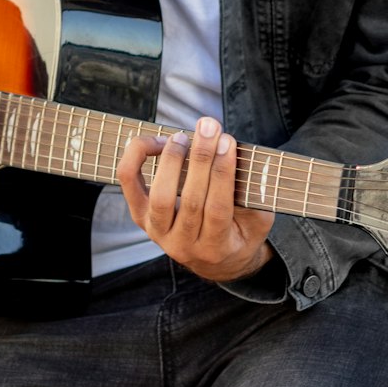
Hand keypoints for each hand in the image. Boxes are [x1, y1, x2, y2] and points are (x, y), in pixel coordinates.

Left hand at [118, 116, 273, 282]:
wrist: (213, 260)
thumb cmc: (238, 233)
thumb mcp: (258, 223)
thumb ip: (255, 198)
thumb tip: (242, 160)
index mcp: (215, 248)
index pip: (218, 209)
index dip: (223, 173)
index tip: (228, 142)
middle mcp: (182, 246)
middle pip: (190, 200)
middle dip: (201, 158)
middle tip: (209, 126)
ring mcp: (158, 232)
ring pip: (160, 196)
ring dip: (172, 160)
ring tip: (183, 137)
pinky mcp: (140, 217)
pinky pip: (129, 183)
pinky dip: (136, 158)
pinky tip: (155, 142)